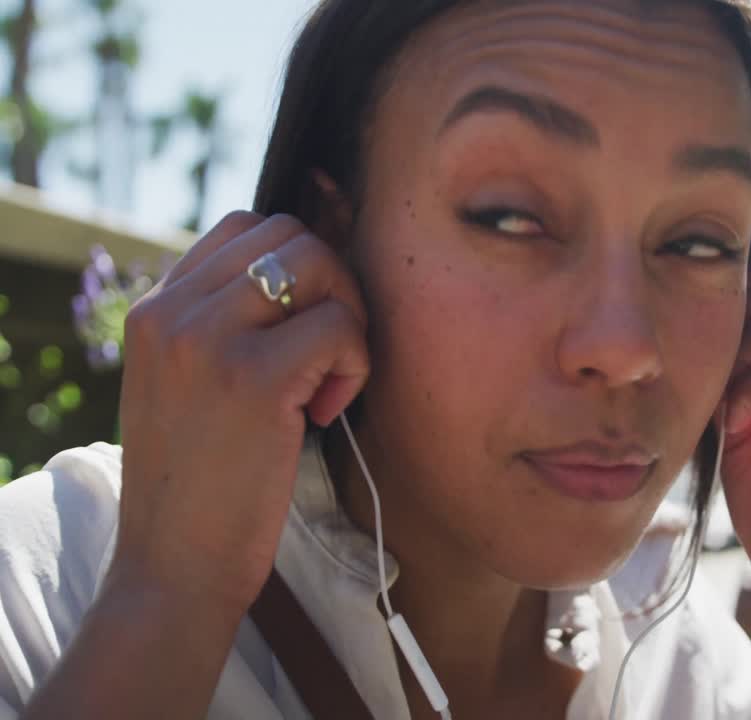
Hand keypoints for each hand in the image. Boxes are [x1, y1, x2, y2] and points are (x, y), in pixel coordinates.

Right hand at [112, 212, 369, 616]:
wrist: (174, 565)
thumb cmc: (203, 482)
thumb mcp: (192, 384)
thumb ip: (227, 325)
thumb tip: (313, 271)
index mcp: (156, 309)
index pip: (246, 226)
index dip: (302, 265)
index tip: (309, 328)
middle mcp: (173, 312)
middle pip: (290, 233)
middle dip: (333, 285)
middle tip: (330, 354)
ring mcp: (208, 339)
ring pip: (318, 263)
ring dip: (347, 318)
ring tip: (328, 381)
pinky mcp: (254, 377)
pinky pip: (340, 326)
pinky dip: (355, 365)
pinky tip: (325, 412)